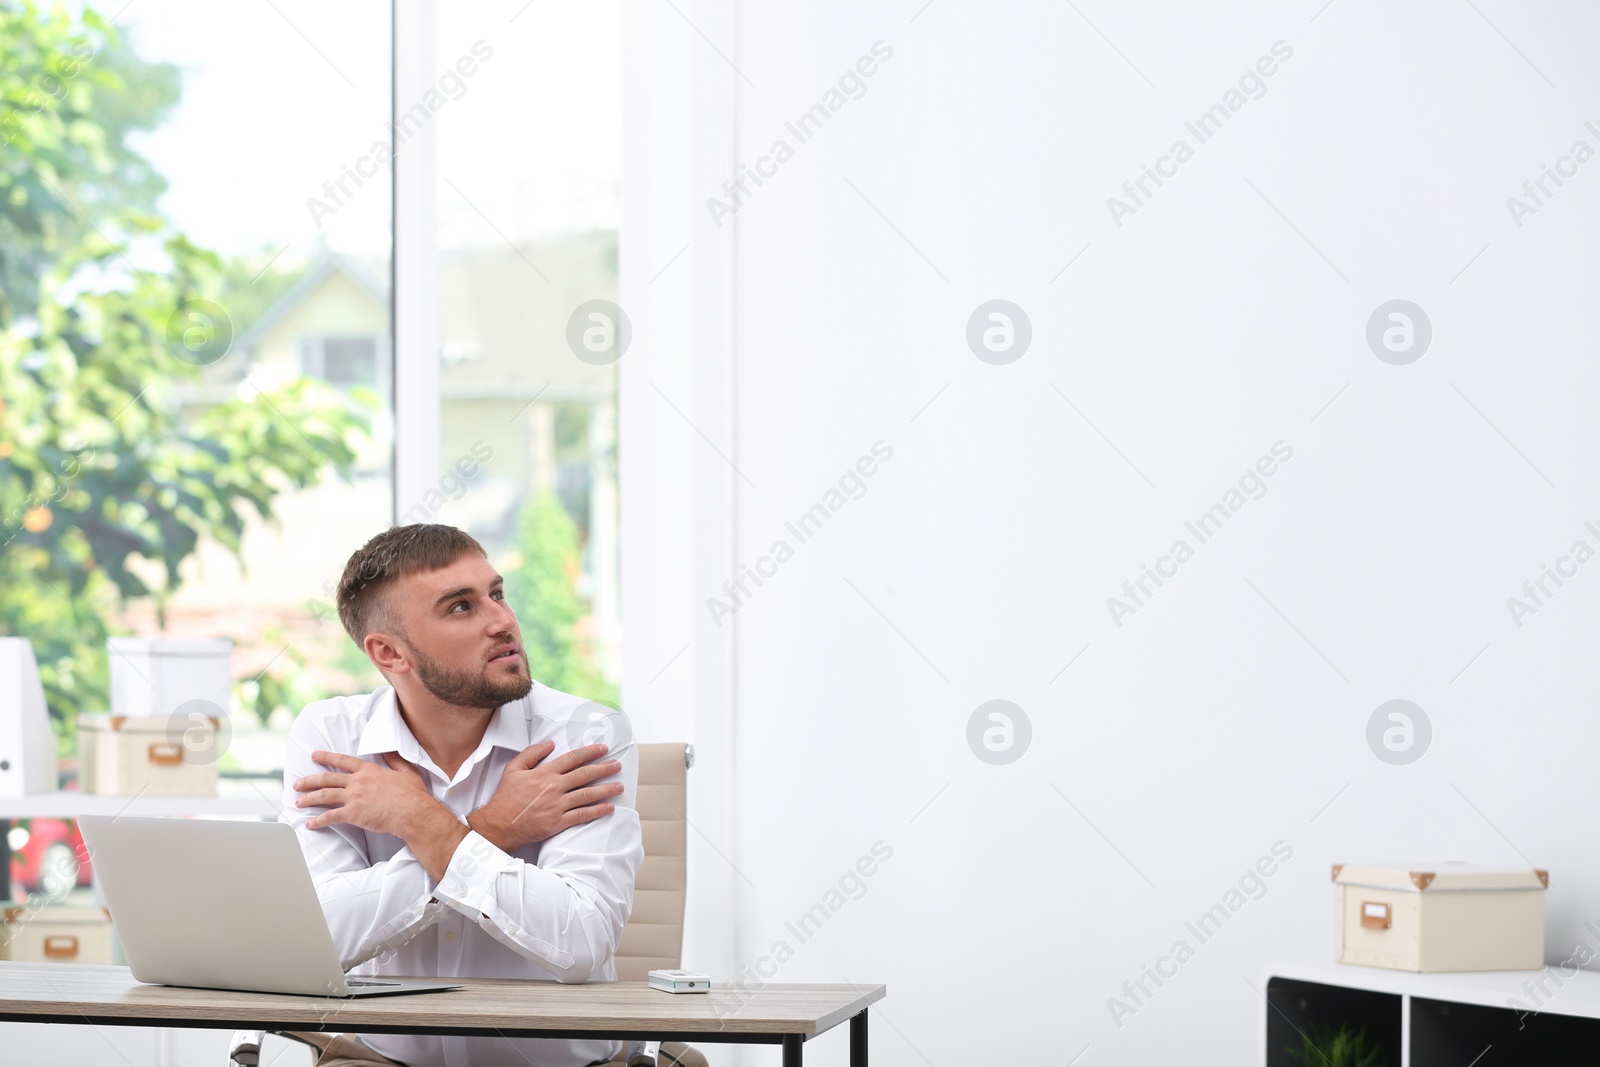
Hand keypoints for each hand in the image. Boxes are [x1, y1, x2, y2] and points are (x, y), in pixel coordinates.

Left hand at [294, 750, 437, 836]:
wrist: (413, 812)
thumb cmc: (413, 794)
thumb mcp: (407, 771)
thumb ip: (395, 760)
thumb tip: (388, 751)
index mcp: (369, 770)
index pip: (343, 761)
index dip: (327, 757)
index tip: (315, 755)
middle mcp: (357, 781)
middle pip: (327, 778)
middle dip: (309, 780)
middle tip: (297, 784)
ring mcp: (354, 797)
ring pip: (324, 795)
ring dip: (309, 799)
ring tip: (298, 802)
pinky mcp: (353, 814)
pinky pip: (330, 817)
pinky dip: (318, 821)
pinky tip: (310, 824)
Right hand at [467, 741, 623, 851]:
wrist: (499, 824)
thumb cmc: (506, 797)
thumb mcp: (514, 769)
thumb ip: (532, 753)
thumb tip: (550, 743)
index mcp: (544, 773)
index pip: (572, 759)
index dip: (590, 752)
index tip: (603, 748)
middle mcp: (554, 788)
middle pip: (585, 775)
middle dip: (604, 768)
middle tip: (617, 765)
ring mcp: (557, 806)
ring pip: (587, 795)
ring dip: (606, 789)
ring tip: (619, 786)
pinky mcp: (558, 822)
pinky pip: (582, 815)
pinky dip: (597, 811)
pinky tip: (609, 807)